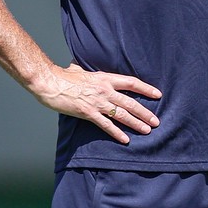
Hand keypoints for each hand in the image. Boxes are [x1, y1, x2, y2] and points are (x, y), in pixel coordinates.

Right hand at [30, 64, 160, 144]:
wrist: (50, 82)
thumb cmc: (63, 75)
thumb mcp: (81, 69)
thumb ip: (89, 72)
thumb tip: (84, 68)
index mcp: (105, 78)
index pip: (131, 83)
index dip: (146, 89)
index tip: (157, 94)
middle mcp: (104, 90)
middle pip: (130, 102)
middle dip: (145, 112)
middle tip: (156, 121)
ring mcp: (97, 103)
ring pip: (122, 115)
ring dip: (136, 123)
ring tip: (147, 130)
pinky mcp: (88, 113)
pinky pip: (106, 125)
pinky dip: (117, 133)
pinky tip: (126, 139)